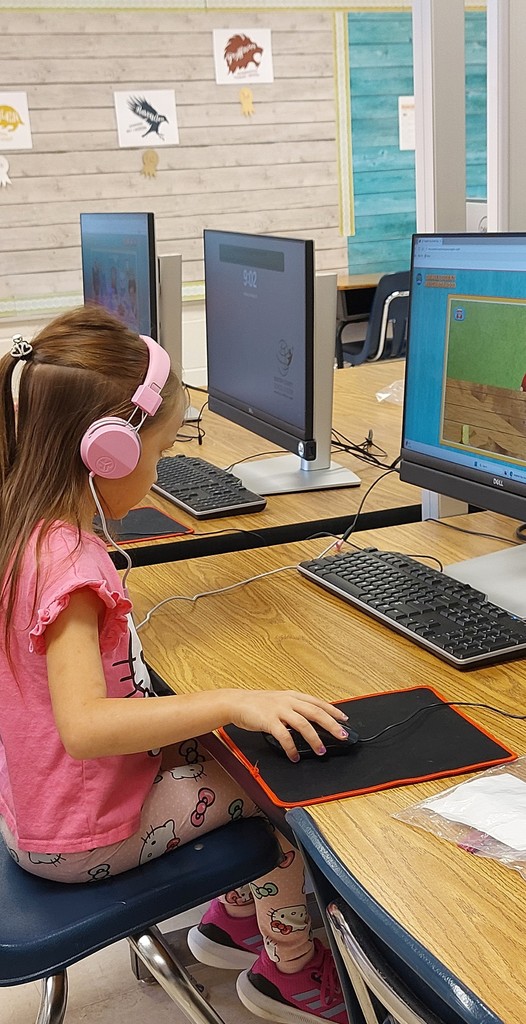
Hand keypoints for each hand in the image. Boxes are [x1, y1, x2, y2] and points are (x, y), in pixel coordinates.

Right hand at [228, 689, 348, 761]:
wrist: (236, 702)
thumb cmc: (256, 704)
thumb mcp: (278, 701)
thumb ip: (294, 708)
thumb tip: (310, 720)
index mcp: (292, 696)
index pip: (318, 703)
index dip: (333, 711)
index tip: (344, 719)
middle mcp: (288, 701)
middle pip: (316, 712)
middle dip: (332, 725)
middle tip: (342, 736)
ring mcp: (279, 710)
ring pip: (303, 724)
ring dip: (315, 739)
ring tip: (321, 750)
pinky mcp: (269, 721)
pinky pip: (284, 736)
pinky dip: (292, 748)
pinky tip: (294, 755)